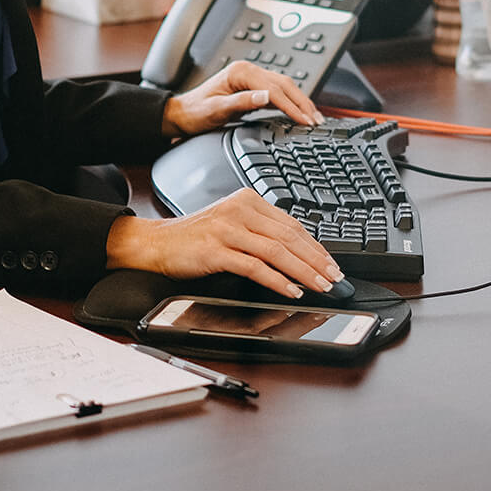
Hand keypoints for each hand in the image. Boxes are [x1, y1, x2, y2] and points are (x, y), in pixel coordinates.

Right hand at [104, 189, 343, 297]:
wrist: (156, 243)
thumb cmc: (194, 238)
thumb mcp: (231, 224)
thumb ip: (261, 232)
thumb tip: (298, 253)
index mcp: (248, 200)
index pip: (292, 224)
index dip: (316, 246)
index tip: (331, 263)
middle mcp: (240, 210)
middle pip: (289, 237)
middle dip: (316, 260)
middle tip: (334, 278)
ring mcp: (228, 229)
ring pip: (277, 251)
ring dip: (303, 271)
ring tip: (320, 286)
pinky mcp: (216, 250)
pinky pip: (254, 266)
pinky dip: (277, 280)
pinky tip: (291, 290)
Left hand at [160, 60, 322, 136]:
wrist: (182, 115)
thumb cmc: (195, 113)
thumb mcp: (216, 110)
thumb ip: (241, 102)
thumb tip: (265, 97)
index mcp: (240, 73)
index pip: (274, 89)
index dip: (291, 105)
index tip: (304, 120)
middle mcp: (247, 71)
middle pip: (284, 84)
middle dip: (302, 102)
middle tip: (316, 120)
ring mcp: (250, 78)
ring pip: (284, 86)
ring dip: (300, 101)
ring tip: (313, 117)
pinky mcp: (252, 87)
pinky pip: (278, 92)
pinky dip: (291, 101)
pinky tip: (299, 111)